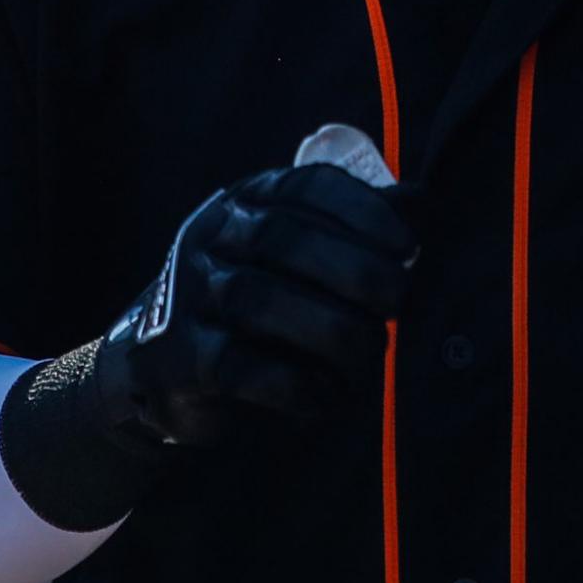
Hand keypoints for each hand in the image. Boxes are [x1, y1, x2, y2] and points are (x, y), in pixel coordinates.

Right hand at [92, 164, 418, 449]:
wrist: (159, 362)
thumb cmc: (255, 293)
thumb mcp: (299, 247)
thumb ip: (357, 223)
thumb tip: (422, 200)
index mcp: (248, 198)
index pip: (308, 185)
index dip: (365, 210)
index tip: (409, 245)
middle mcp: (212, 235)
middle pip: (286, 238)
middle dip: (355, 270)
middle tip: (399, 302)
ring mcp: (187, 294)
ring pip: (262, 300)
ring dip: (331, 331)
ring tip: (370, 353)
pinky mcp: (176, 356)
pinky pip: (240, 367)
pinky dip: (294, 385)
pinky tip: (326, 397)